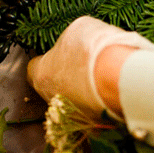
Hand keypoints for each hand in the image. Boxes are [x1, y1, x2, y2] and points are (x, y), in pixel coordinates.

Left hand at [27, 16, 153, 118]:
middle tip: (85, 62)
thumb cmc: (93, 50)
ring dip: (85, 88)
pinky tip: (113, 86)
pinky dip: (102, 100)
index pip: (34, 67)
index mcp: (42, 73)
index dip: (47, 58)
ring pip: (74, 99)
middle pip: (54, 84)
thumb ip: (72, 37)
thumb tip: (75, 41)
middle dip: (68, 74)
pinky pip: (94, 109)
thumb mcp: (80, 28)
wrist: (119, 75)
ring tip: (103, 73)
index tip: (59, 53)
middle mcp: (51, 98)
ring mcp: (72, 114)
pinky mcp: (93, 124)